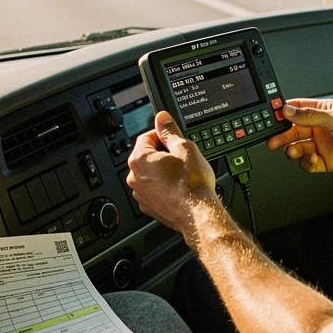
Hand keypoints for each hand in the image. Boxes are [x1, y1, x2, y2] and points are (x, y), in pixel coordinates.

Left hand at [126, 110, 218, 237]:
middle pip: (147, 155)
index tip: (173, 138)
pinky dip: (163, 186)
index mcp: (139, 159)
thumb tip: (162, 118)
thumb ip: (170, 131)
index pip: (146, 136)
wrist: (198, 214)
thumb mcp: (184, 148)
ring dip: (163, 170)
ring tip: (181, 174)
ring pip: (151, 173)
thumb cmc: (191, 184)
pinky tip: (178, 187)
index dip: (163, 135)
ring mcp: (141, 193)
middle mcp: (134, 177)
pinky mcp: (149, 206)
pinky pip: (154, 189)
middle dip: (163, 154)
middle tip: (181, 157)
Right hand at [266, 98, 332, 179]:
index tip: (271, 117)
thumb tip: (288, 111)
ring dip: (293, 150)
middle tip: (272, 140)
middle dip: (283, 135)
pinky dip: (307, 163)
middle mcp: (323, 128)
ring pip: (300, 147)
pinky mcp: (328, 161)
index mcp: (325, 112)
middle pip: (295, 130)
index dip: (284, 112)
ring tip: (292, 152)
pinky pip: (310, 163)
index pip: (298, 109)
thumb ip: (309, 116)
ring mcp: (325, 145)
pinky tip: (311, 160)